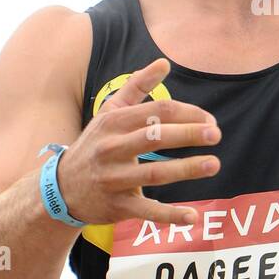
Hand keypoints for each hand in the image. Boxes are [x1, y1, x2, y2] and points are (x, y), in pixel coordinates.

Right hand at [56, 58, 220, 224]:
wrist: (61, 188)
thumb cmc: (96, 144)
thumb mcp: (110, 112)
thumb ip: (137, 86)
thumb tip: (164, 62)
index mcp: (114, 122)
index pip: (156, 112)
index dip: (187, 114)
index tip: (210, 121)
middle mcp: (112, 149)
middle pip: (155, 137)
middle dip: (188, 134)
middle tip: (216, 134)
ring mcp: (113, 179)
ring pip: (153, 173)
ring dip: (186, 169)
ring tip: (214, 164)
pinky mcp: (117, 206)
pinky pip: (146, 211)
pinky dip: (169, 215)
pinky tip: (193, 216)